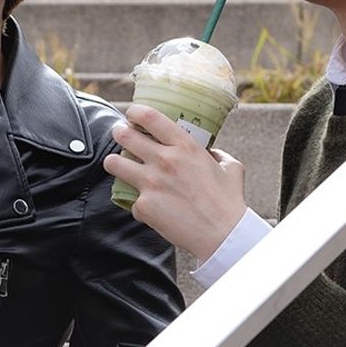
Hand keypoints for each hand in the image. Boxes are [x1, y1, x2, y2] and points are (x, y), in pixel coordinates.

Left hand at [103, 103, 247, 261]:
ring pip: (114, 163)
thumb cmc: (228, 202)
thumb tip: (211, 152)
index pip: (151, 117)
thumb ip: (217, 154)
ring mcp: (151, 183)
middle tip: (120, 134)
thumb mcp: (231, 168)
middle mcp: (165, 160)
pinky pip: (132, 200)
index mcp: (185, 147)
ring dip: (114, 162)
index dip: (136, 112)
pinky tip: (150, 207)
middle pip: (125, 136)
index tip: (132, 113)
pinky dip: (139, 204)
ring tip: (118, 164)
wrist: (222, 234)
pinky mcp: (144, 205)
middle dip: (119, 132)